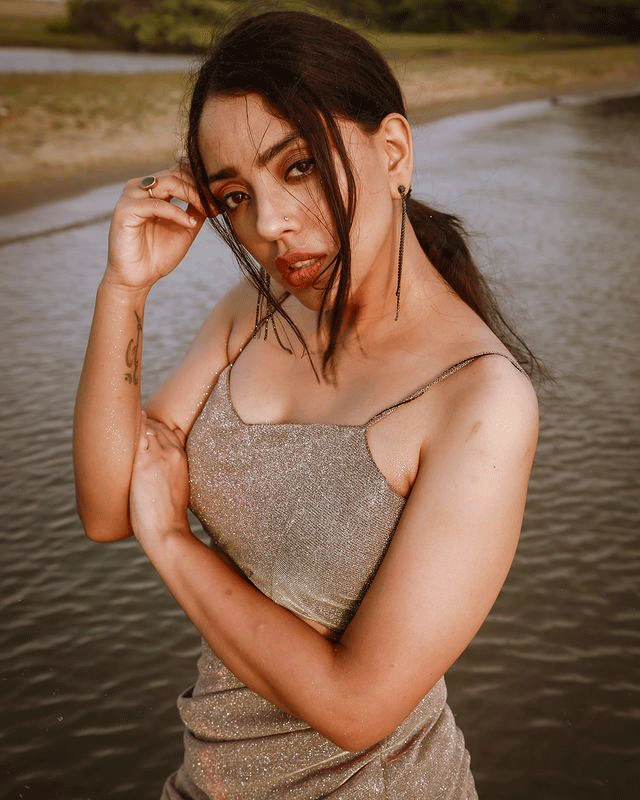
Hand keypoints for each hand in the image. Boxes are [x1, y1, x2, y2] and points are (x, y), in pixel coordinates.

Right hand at [105, 166, 205, 290]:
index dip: (201, 183)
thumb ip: (196, 210)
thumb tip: (214, 195)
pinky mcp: (125, 210)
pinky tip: (189, 223)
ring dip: (191, 195)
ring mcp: (131, 197)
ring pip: (167, 183)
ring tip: (206, 210)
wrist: (137, 278)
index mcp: (153, 191)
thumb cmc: (157, 255)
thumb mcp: (185, 228)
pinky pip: (156, 204)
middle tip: (215, 204)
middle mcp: (140, 188)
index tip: (219, 199)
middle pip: (175, 174)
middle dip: (199, 188)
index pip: (180, 173)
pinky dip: (176, 212)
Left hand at [129, 411, 190, 550]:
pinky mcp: (144, 464)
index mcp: (182, 459)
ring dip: (136, 419)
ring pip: (147, 428)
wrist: (168, 532)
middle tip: (128, 410)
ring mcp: (159, 457)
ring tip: (121, 410)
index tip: (144, 421)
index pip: (170, 433)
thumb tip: (153, 479)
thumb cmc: (168, 518)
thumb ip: (167, 476)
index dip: (156, 426)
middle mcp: (173, 454)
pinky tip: (120, 415)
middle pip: (158, 427)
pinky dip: (130, 424)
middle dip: (145, 419)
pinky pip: (136, 435)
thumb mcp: (176, 490)